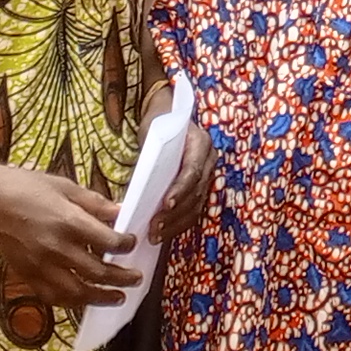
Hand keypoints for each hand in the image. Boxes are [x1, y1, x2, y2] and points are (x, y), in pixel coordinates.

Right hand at [0, 162, 142, 307]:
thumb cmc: (25, 186)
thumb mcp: (64, 186)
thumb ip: (94, 202)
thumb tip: (120, 211)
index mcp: (68, 221)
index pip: (108, 241)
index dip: (125, 245)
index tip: (132, 243)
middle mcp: (56, 248)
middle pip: (97, 272)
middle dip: (121, 277)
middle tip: (136, 279)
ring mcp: (40, 265)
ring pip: (76, 292)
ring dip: (101, 298)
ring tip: (118, 298)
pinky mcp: (26, 274)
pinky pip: (52, 296)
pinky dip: (71, 302)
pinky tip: (84, 300)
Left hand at [148, 122, 213, 250]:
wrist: (169, 114)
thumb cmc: (158, 125)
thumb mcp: (152, 135)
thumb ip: (152, 158)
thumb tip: (140, 191)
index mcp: (200, 142)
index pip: (193, 171)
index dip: (180, 190)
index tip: (165, 205)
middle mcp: (209, 159)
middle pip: (196, 192)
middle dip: (175, 214)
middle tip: (154, 229)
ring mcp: (208, 173)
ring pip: (197, 205)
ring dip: (176, 224)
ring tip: (155, 236)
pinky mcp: (201, 186)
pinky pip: (194, 208)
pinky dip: (179, 223)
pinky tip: (163, 233)